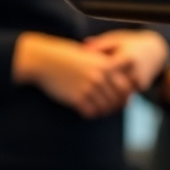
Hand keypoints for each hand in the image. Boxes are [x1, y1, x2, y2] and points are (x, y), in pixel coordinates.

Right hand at [12, 32, 134, 118]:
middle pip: (116, 100)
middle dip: (113, 106)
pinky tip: (83, 108)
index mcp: (105, 66)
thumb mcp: (90, 56)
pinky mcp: (77, 99)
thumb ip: (106, 67)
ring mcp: (88, 88)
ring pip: (104, 108)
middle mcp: (99, 77)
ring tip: (93, 107)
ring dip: (100, 111)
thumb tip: (123, 85)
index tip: (119, 100)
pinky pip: (90, 112)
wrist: (44, 60)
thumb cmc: (65, 55)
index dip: (124, 96)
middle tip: (105, 107)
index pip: (125, 88)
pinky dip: (89, 113)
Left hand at [83, 29, 169, 91]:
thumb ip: (100, 44)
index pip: (109, 68)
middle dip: (101, 88)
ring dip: (108, 97)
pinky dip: (116, 99)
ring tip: (93, 98)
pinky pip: (127, 96)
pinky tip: (104, 100)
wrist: (154, 50)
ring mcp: (140, 80)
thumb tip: (83, 48)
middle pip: (114, 84)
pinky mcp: (142, 87)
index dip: (96, 73)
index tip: (85, 75)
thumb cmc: (129, 42)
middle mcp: (135, 70)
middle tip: (86, 91)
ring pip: (121, 93)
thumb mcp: (115, 39)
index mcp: (127, 57)